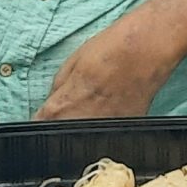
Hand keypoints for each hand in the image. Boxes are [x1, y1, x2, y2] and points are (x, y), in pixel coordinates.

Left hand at [35, 19, 181, 120]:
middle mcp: (81, 124)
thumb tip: (51, 104)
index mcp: (61, 107)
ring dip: (84, 124)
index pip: (40, 126)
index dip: (42, 121)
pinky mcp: (125, 129)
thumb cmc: (111, 50)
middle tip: (75, 103)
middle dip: (63, 122)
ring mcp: (104, 130)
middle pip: (62, 134)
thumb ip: (57, 90)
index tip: (49, 114)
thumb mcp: (71, 64)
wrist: (146, 50)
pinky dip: (106, 122)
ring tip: (96, 101)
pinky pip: (107, 132)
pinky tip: (111, 104)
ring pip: (85, 137)